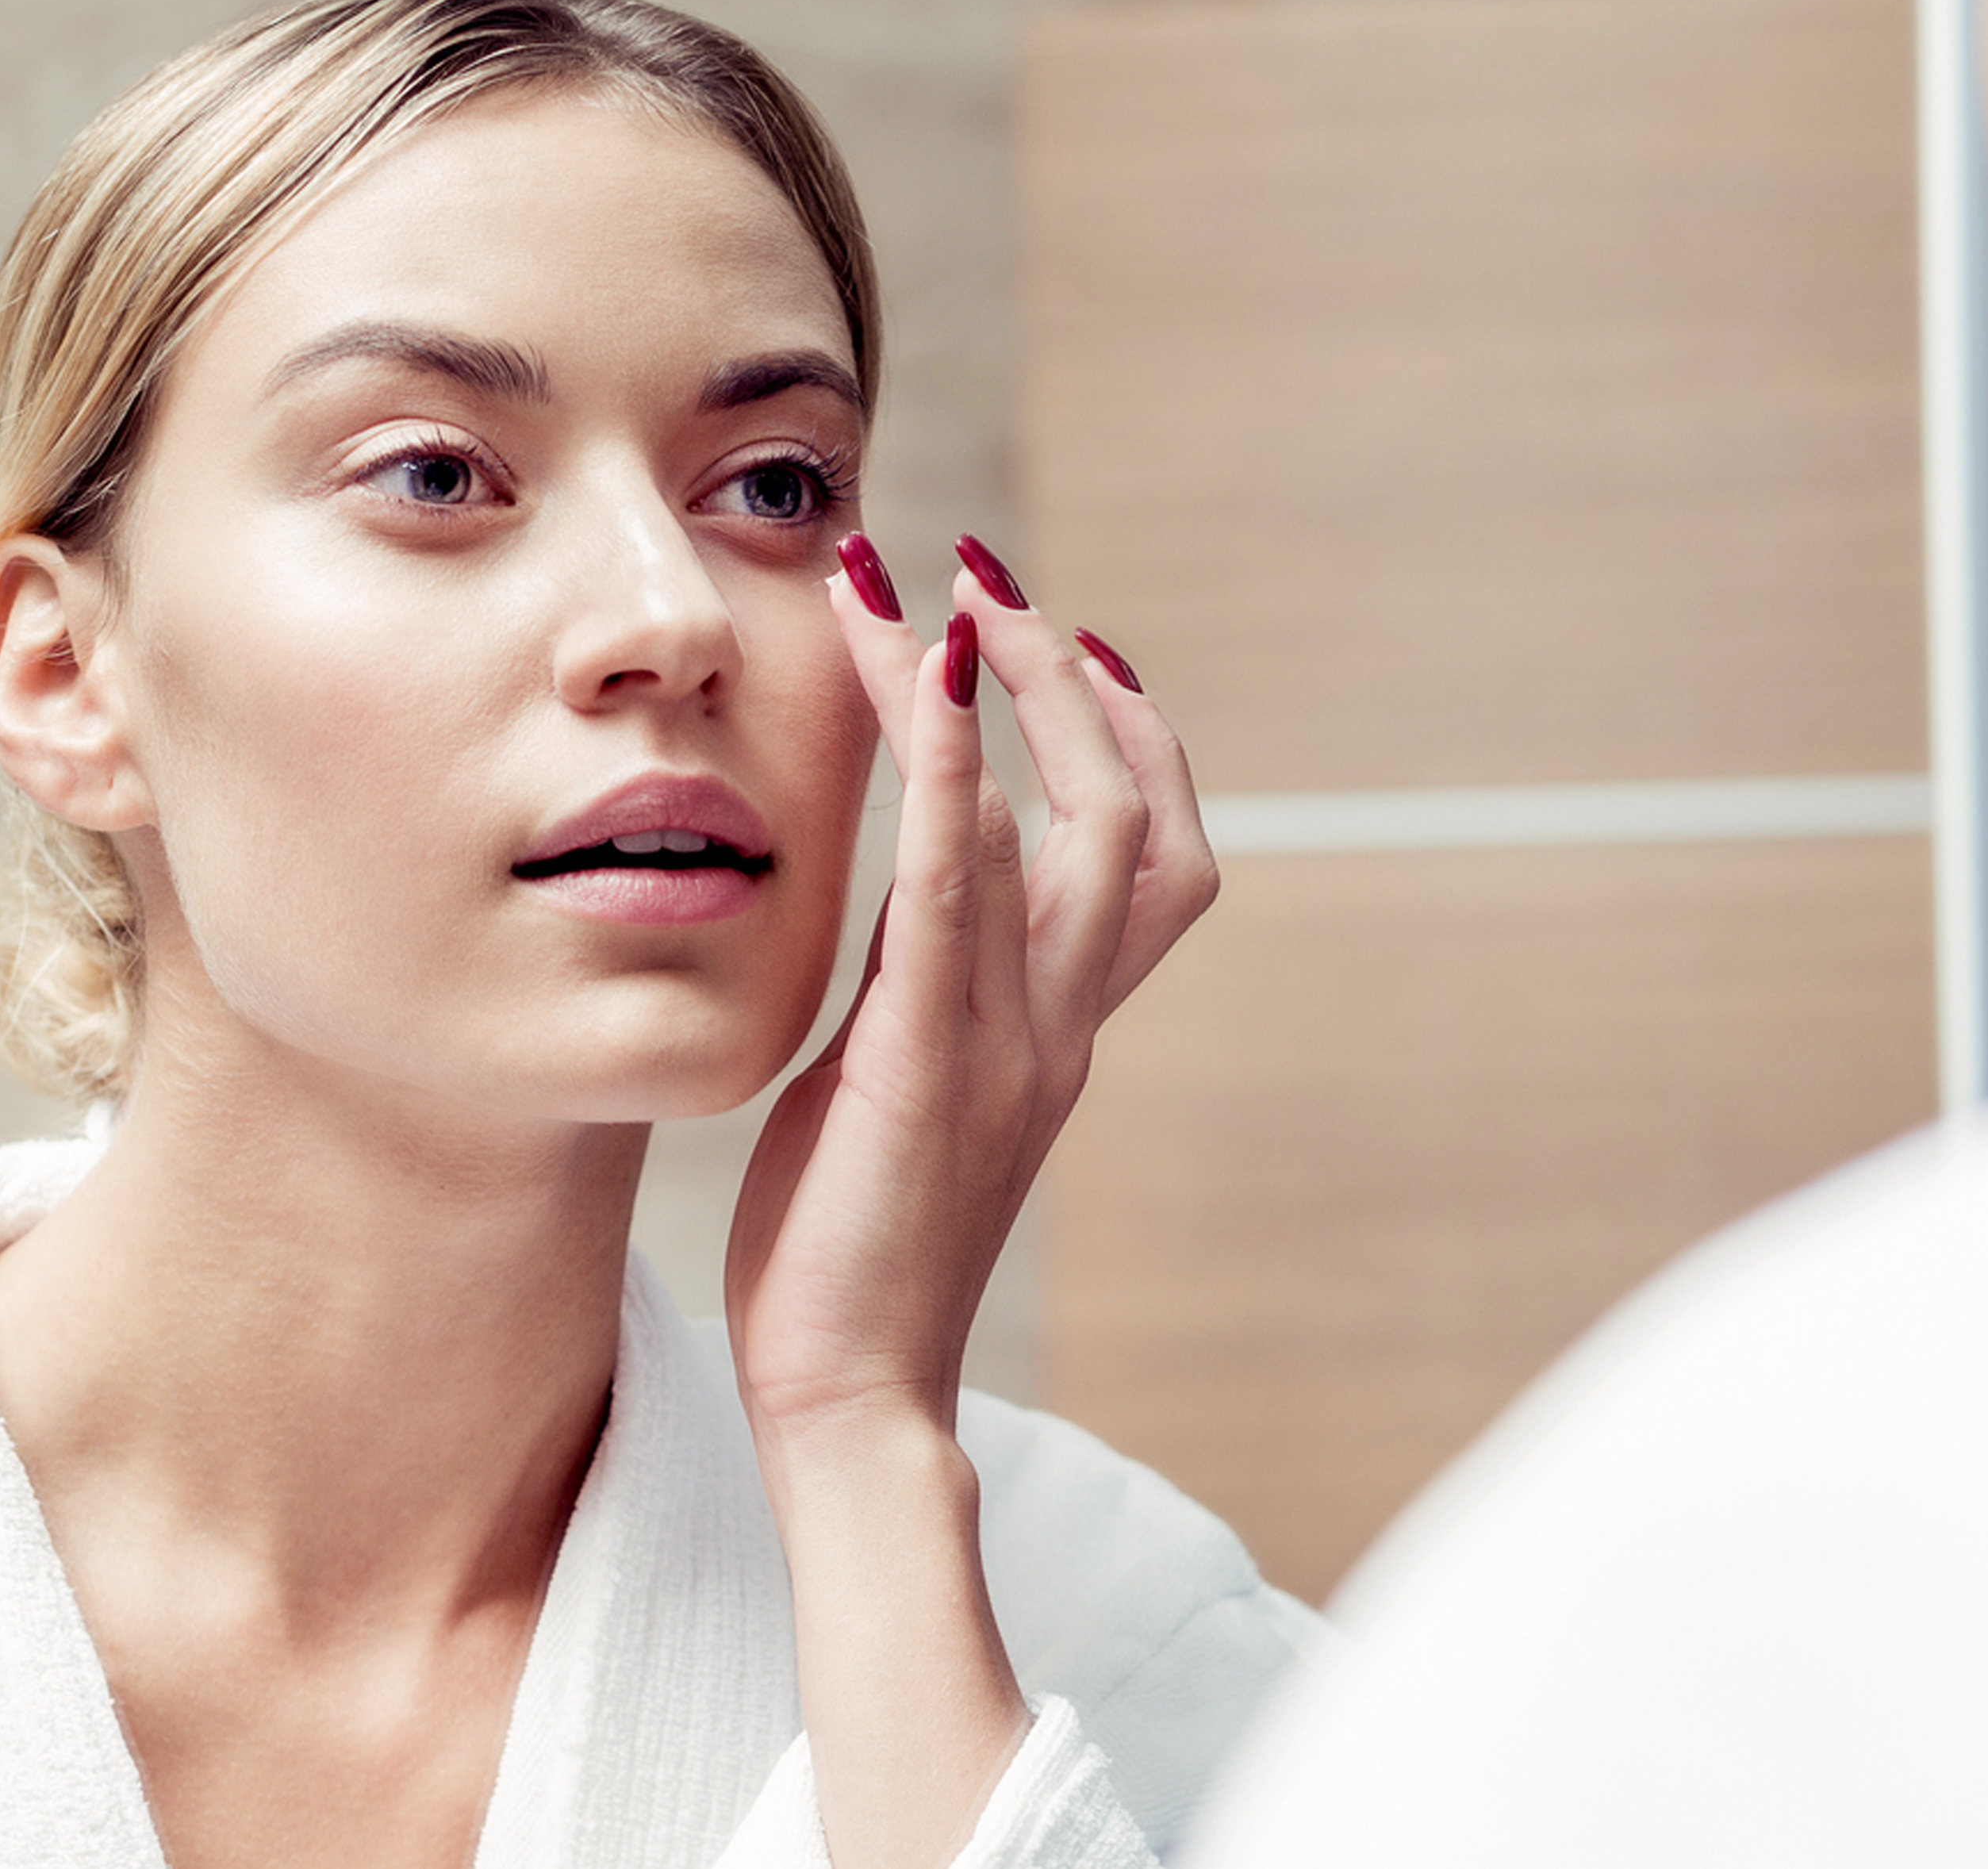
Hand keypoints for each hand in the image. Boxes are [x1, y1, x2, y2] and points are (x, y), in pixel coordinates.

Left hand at [724, 532, 1215, 1439]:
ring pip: (1073, 830)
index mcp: (1054, 1035)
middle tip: (1003, 584)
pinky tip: (925, 671)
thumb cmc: (846, 1262)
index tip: (1065, 640)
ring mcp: (1011, 1041)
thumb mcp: (889, 1094)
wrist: (848, 1402)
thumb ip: (917, 995)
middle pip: (1141, 820)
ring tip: (939, 587)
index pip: (1140, 858)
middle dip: (1081, 688)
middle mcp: (1057, 1025)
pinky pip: (962, 885)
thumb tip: (906, 901)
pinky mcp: (932, 1056)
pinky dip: (953, 768)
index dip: (1125, 742)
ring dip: (1007, 688)